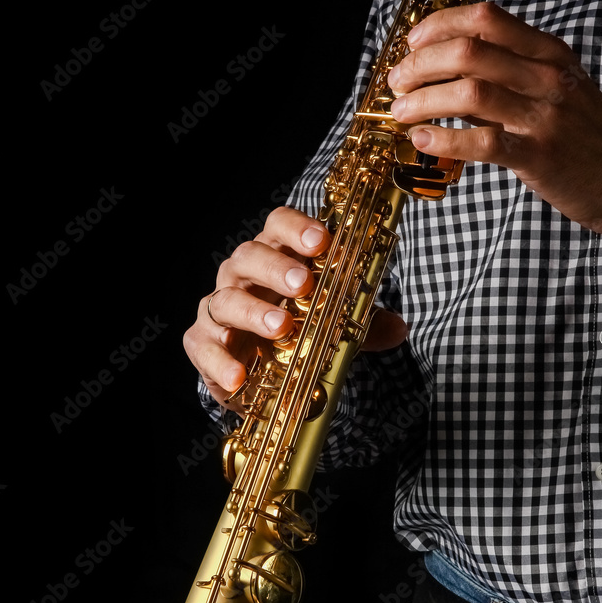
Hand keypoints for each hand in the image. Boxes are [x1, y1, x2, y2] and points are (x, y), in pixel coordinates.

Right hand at [183, 206, 408, 412]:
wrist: (258, 374)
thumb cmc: (295, 334)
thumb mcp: (334, 327)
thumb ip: (364, 326)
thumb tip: (399, 328)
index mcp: (274, 258)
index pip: (278, 226)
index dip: (298, 228)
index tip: (322, 241)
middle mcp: (241, 277)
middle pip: (248, 257)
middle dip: (276, 268)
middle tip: (303, 284)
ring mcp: (218, 308)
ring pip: (226, 299)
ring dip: (254, 312)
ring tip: (282, 328)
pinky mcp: (202, 343)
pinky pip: (204, 347)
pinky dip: (220, 362)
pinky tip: (240, 376)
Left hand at [387, 2, 601, 243]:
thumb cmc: (584, 135)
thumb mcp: (554, 89)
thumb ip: (507, 78)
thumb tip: (448, 74)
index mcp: (548, 53)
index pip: (485, 19)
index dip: (440, 26)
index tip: (413, 43)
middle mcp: (546, 77)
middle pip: (469, 51)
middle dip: (420, 65)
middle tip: (398, 83)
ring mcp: (543, 116)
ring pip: (469, 93)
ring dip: (423, 100)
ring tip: (402, 112)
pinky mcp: (537, 157)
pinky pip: (481, 143)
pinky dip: (443, 140)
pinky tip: (422, 141)